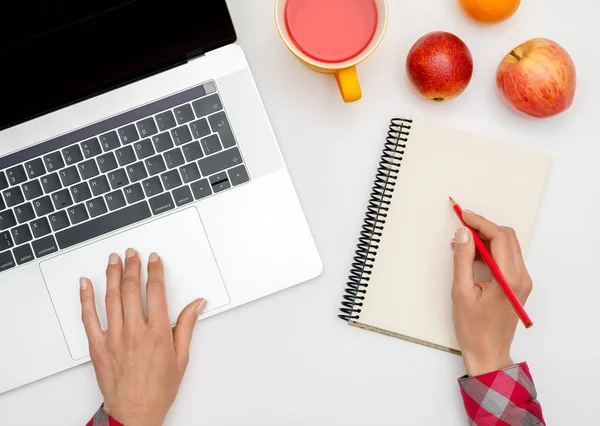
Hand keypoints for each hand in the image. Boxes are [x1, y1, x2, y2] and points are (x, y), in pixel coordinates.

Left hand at [79, 249, 205, 425]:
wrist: (135, 411)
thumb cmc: (158, 388)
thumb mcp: (181, 357)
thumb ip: (187, 325)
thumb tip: (197, 304)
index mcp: (157, 333)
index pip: (156, 292)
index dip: (155, 271)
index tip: (154, 259)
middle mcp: (135, 332)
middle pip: (132, 289)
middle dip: (132, 266)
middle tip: (132, 253)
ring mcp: (114, 338)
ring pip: (112, 298)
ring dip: (112, 275)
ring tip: (113, 260)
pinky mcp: (98, 346)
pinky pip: (88, 317)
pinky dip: (86, 298)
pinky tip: (86, 284)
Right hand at [451, 212, 532, 376]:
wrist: (488, 353)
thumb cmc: (473, 328)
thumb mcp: (461, 291)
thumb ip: (463, 259)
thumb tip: (463, 233)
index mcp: (509, 278)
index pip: (499, 237)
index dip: (480, 222)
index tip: (462, 215)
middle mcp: (521, 277)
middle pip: (506, 237)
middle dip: (483, 227)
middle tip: (461, 225)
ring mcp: (522, 281)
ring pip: (507, 246)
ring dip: (485, 238)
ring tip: (461, 242)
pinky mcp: (517, 285)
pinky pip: (505, 258)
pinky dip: (489, 251)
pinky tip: (470, 255)